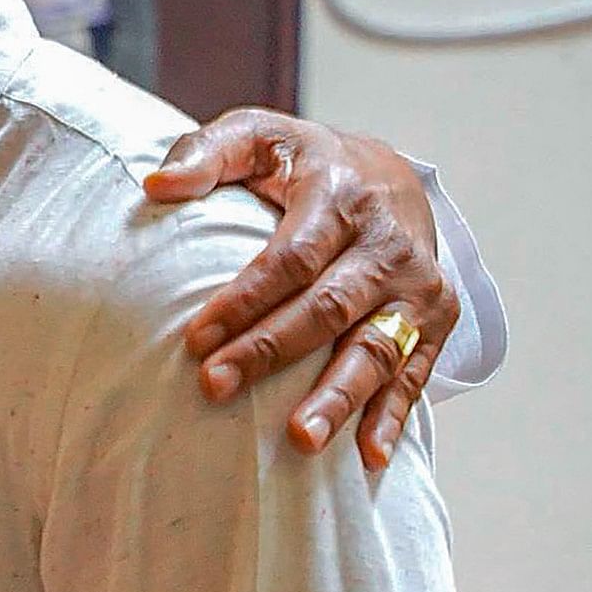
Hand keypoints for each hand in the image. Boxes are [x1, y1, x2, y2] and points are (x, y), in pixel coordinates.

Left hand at [144, 108, 454, 469]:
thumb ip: (206, 153)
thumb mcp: (256, 136)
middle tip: (216, 387)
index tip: (194, 338)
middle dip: (272, 351)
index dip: (244, 299)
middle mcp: (387, 244)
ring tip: (299, 439)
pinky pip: (414, 373)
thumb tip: (157, 183)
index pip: (290, 257)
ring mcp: (417, 286)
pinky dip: (392, 415)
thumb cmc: (303, 162)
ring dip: (339, 397)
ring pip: (377, 348)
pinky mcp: (434, 319)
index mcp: (341, 197)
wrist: (388, 173)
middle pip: (328, 308)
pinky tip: (366, 455)